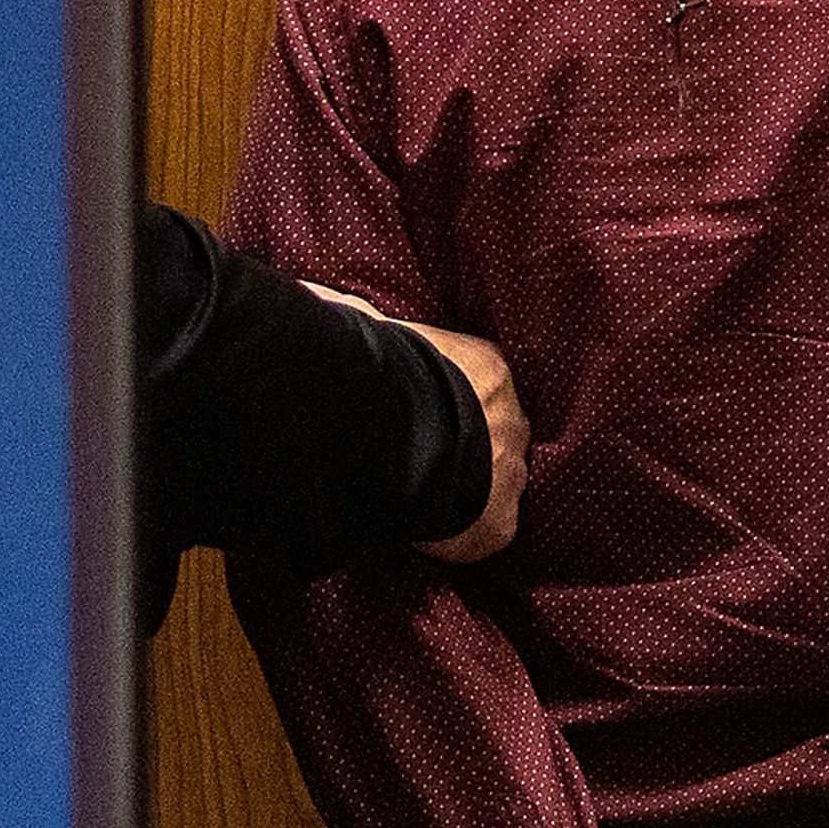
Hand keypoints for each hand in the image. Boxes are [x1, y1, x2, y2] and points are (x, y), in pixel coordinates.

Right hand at [297, 281, 530, 561]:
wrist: (397, 436)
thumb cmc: (381, 374)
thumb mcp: (368, 327)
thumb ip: (356, 314)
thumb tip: (315, 291)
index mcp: (489, 366)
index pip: (480, 383)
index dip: (450, 403)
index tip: (420, 417)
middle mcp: (513, 415)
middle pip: (493, 434)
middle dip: (463, 448)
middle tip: (415, 462)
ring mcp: (513, 469)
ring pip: (494, 485)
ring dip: (462, 491)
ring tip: (417, 498)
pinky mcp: (502, 521)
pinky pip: (487, 531)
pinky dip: (460, 536)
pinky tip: (427, 531)